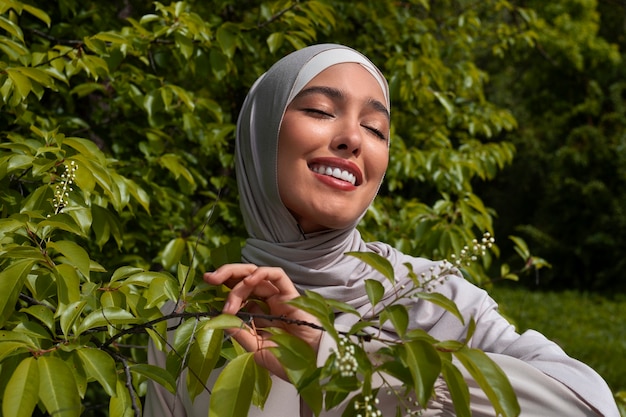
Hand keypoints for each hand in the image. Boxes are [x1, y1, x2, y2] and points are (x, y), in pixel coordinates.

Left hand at [203, 263, 321, 379]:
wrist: (312, 368)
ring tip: (228, 297)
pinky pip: (277, 275)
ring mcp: (280, 298)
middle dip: (226, 275)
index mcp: (258, 316)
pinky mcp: (292, 295)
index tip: (205, 292)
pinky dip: (261, 273)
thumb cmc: (288, 362)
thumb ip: (240, 333)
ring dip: (239, 282)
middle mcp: (268, 303)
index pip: (239, 295)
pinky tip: (249, 281)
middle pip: (245, 279)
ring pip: (256, 276)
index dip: (223, 290)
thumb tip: (219, 319)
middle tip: (209, 278)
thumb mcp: (255, 350)